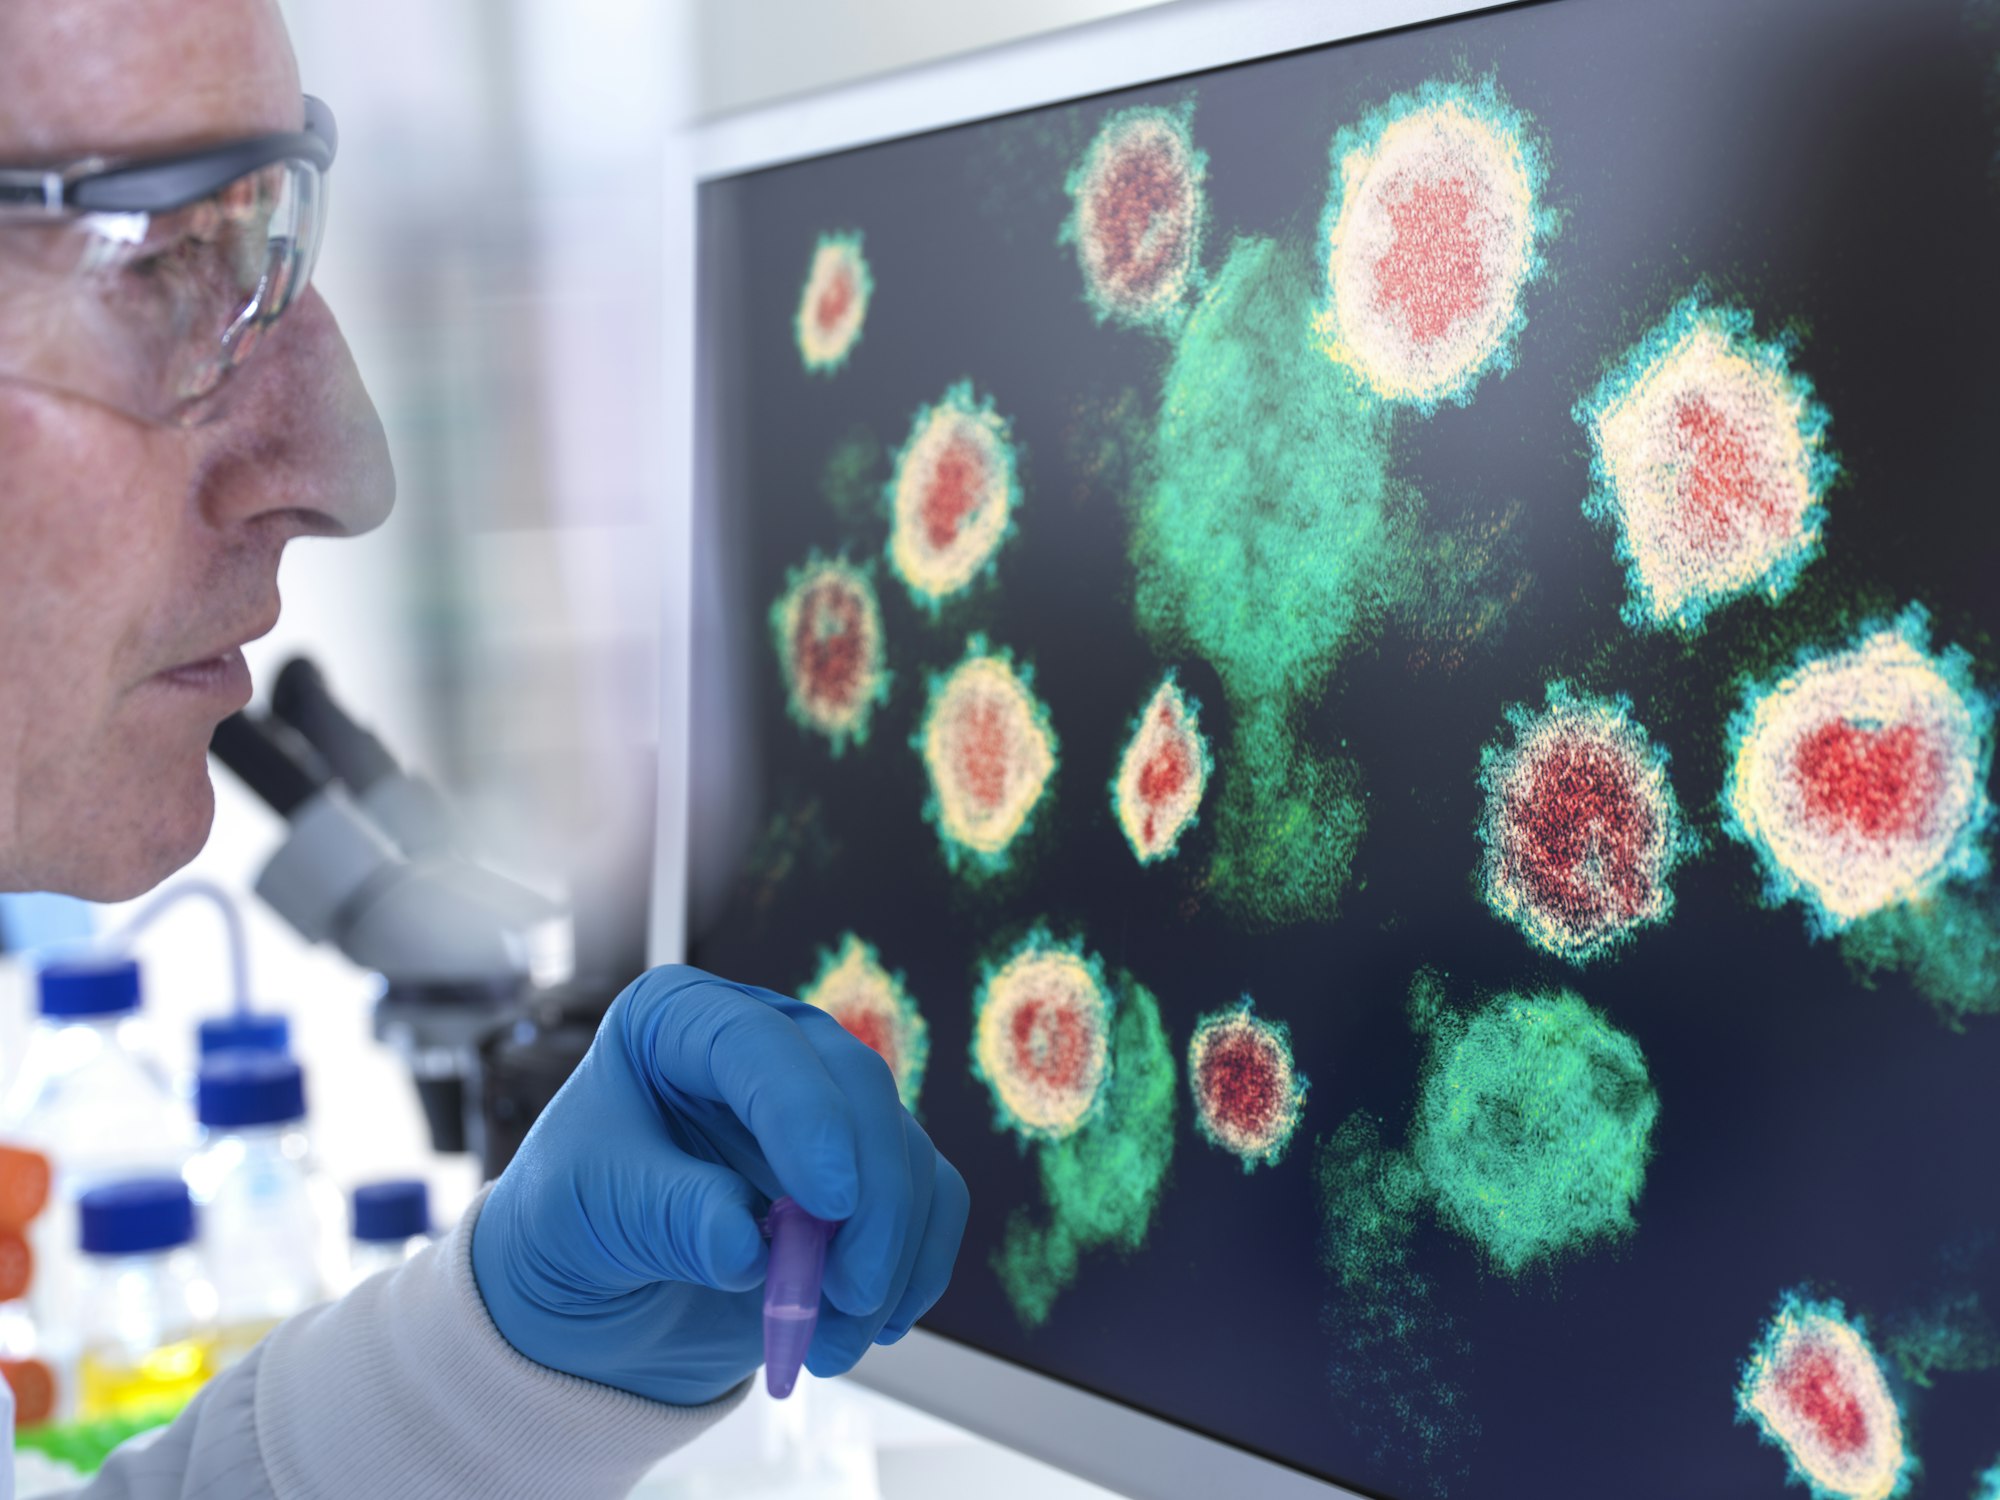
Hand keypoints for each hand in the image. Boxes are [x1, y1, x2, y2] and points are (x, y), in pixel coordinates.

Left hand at [470, 965, 969, 1405]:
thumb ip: (665, 1219)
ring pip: (903, 1150)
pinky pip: (930, 1199)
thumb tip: (747, 1246)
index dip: (803, 1114)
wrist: (592, 1304)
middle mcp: (763, 1045)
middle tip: (849, 1290)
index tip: (830, 1202)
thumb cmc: (568, 1229)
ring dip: (890, 1253)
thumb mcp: (585, 1218)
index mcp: (676, 1021)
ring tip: (833, 1339)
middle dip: (871, 1197)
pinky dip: (915, 1266)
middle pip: (856, 1087)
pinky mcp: (861, 1171)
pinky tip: (872, 1324)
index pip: (755, 1041)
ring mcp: (820, 1106)